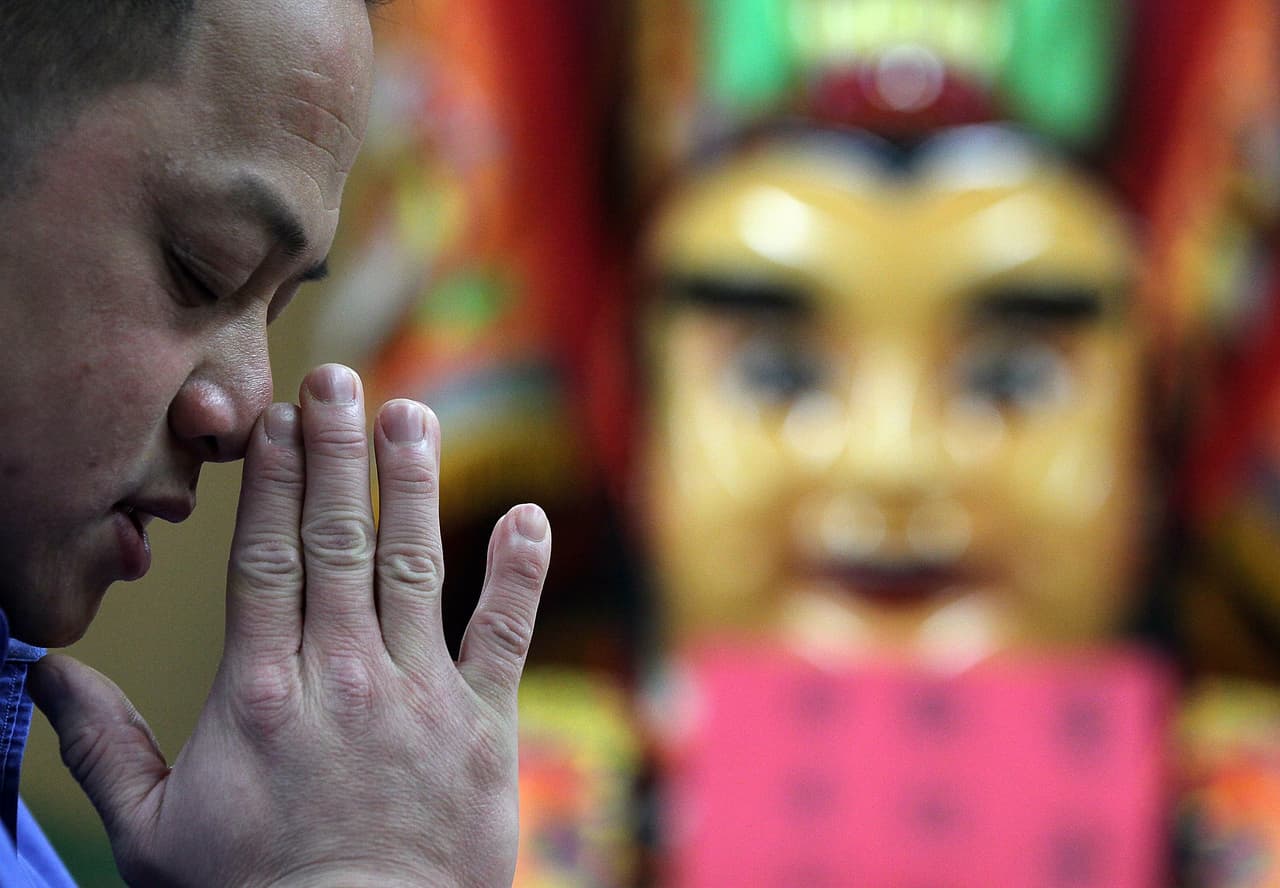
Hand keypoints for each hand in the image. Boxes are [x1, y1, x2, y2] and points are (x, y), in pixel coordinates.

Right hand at [28, 364, 550, 886]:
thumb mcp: (152, 834)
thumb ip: (103, 746)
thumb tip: (46, 672)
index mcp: (259, 694)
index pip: (267, 559)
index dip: (274, 480)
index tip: (277, 419)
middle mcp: (340, 677)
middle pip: (337, 541)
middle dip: (336, 453)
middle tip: (339, 379)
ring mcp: (418, 696)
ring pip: (413, 566)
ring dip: (412, 484)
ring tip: (411, 413)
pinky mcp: (483, 726)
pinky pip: (504, 633)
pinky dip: (519, 571)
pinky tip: (528, 513)